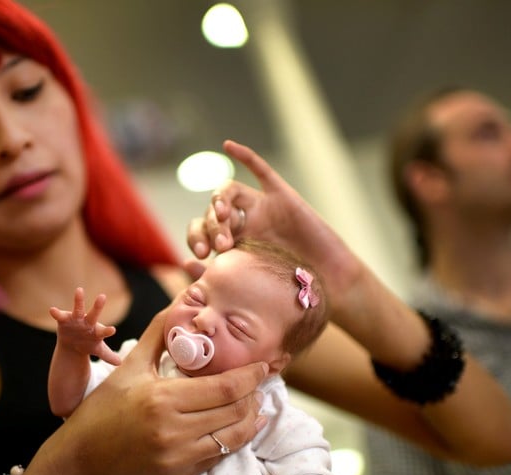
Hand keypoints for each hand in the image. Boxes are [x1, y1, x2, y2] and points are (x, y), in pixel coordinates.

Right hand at [49, 287, 120, 365]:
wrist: (72, 342)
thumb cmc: (88, 344)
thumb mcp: (98, 350)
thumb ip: (108, 355)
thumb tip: (120, 363)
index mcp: (97, 332)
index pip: (104, 331)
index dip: (107, 331)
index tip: (113, 330)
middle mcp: (88, 323)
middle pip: (93, 315)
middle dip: (97, 307)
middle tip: (103, 297)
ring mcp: (76, 320)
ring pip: (78, 309)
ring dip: (78, 300)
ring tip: (79, 290)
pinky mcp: (64, 319)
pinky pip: (60, 315)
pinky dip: (56, 313)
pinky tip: (52, 310)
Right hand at [63, 306, 269, 474]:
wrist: (82, 458)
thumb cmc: (104, 408)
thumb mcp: (129, 366)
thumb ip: (158, 334)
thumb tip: (181, 300)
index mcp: (163, 398)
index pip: (224, 388)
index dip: (251, 376)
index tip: (263, 365)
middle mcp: (173, 430)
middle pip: (234, 412)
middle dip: (254, 396)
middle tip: (260, 383)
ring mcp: (178, 457)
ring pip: (233, 438)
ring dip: (251, 420)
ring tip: (256, 404)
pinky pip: (218, 456)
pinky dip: (235, 440)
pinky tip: (241, 427)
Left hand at [186, 140, 362, 315]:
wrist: (326, 286)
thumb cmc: (289, 293)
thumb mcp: (246, 286)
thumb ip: (214, 276)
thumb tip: (184, 262)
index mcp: (231, 244)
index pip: (201, 230)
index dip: (196, 237)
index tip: (201, 255)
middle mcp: (243, 223)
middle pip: (214, 211)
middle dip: (211, 226)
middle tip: (219, 246)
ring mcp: (262, 208)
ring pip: (230, 190)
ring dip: (220, 200)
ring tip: (221, 215)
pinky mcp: (282, 197)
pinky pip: (262, 171)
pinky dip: (245, 157)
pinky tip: (228, 146)